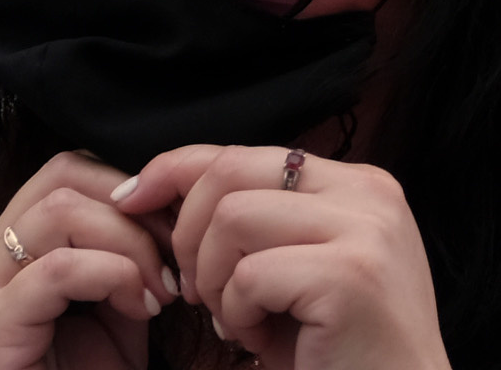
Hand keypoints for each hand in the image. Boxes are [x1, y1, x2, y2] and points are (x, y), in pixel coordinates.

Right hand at [0, 155, 169, 369]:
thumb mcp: (114, 303)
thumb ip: (129, 253)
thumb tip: (174, 206)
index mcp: (10, 245)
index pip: (70, 170)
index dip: (134, 186)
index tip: (179, 228)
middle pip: (64, 176)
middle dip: (137, 209)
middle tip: (176, 257)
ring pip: (61, 211)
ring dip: (130, 243)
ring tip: (160, 290)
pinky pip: (58, 271)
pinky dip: (114, 277)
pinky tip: (142, 309)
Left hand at [116, 147, 446, 369]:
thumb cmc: (337, 350)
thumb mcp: (297, 270)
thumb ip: (260, 224)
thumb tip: (160, 187)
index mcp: (358, 185)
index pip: (247, 150)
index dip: (177, 170)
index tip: (132, 201)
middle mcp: (368, 192)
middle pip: (232, 170)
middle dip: (188, 233)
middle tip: (197, 293)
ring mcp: (365, 229)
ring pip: (232, 217)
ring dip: (213, 279)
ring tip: (239, 321)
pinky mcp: (349, 274)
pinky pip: (248, 275)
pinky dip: (237, 316)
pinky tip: (261, 342)